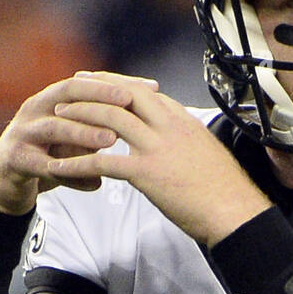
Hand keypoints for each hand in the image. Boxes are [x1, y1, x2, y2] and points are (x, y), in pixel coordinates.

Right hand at [0, 71, 160, 215]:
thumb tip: (147, 123)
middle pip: (68, 95)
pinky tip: (93, 183)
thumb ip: (102, 129)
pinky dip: (67, 174)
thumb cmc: (46, 154)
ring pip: (54, 128)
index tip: (148, 87)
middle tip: (129, 102)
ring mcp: (22, 133)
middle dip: (99, 96)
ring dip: (83, 133)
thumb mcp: (76, 140)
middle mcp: (35, 109)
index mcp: (52, 99)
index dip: (116, 83)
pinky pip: (42, 166)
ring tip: (110, 141)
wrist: (3, 180)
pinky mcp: (14, 160)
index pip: (86, 81)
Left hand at [48, 73, 271, 245]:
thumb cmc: (225, 190)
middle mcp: (169, 126)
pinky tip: (58, 170)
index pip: (143, 92)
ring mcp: (158, 148)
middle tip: (68, 89)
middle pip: (123, 95)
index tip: (95, 80)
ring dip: (79, 117)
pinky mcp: (148, 173)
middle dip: (92, 89)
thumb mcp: (206, 152)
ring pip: (110, 120)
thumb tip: (176, 140)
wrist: (235, 212)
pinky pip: (102, 162)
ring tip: (57, 119)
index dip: (115, 84)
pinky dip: (76, 164)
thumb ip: (185, 140)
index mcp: (183, 120)